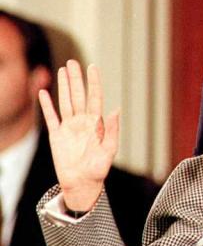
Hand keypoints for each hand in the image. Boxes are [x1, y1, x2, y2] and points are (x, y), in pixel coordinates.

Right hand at [38, 60, 118, 211]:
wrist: (82, 183)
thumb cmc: (99, 168)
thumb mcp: (109, 150)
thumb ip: (112, 130)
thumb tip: (115, 109)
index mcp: (96, 123)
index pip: (95, 97)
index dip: (93, 82)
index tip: (93, 67)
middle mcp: (82, 121)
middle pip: (78, 95)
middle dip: (76, 79)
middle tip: (73, 62)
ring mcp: (69, 127)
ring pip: (65, 102)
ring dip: (63, 86)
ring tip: (62, 70)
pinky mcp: (56, 135)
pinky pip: (50, 117)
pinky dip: (46, 105)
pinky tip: (43, 92)